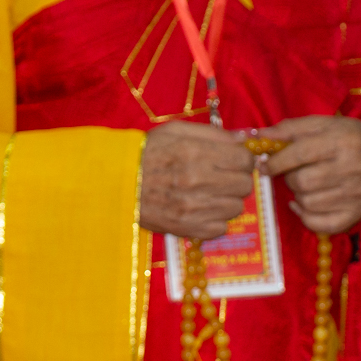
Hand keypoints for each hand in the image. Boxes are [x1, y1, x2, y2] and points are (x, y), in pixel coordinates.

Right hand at [139, 121, 253, 238]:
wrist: (115, 184)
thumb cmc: (146, 154)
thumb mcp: (175, 132)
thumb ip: (212, 134)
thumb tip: (243, 140)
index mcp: (195, 153)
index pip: (244, 160)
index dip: (242, 160)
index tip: (234, 161)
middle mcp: (197, 181)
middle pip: (245, 185)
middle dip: (237, 180)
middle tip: (222, 178)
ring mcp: (194, 208)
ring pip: (237, 208)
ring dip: (227, 200)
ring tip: (208, 194)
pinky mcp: (189, 228)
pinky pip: (222, 227)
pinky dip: (215, 220)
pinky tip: (200, 209)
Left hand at [263, 115, 360, 233]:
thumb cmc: (346, 138)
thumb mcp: (322, 125)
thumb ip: (290, 129)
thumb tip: (259, 137)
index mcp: (344, 141)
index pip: (300, 154)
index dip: (277, 161)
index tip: (265, 165)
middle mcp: (353, 168)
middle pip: (302, 182)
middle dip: (289, 178)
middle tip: (294, 173)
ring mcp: (356, 194)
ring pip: (308, 203)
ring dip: (298, 196)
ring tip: (305, 187)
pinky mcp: (356, 214)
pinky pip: (320, 224)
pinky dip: (305, 217)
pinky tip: (305, 205)